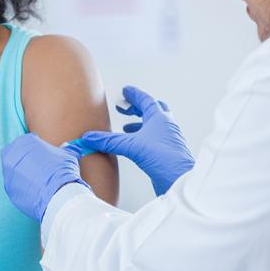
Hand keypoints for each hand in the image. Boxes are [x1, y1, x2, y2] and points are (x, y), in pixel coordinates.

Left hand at [1, 133, 90, 221]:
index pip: (27, 142)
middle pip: (16, 155)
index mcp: (24, 142)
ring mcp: (8, 173)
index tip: (44, 158)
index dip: (37, 151)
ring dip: (23, 175)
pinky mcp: (8, 188)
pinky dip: (23, 188)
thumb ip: (66, 149)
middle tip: (39, 170)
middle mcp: (11, 155)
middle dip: (26, 161)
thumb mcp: (68, 154)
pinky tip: (35, 191)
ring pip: (14, 172)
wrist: (58, 194)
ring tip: (38, 182)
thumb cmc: (63, 171)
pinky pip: (15, 186)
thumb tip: (72, 148)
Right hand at [69, 86, 193, 195]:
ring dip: (140, 124)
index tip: (126, 91)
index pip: (146, 100)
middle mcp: (166, 126)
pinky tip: (135, 145)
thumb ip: (108, 141)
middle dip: (137, 108)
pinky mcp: (167, 153)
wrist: (181, 180)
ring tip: (126, 127)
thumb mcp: (130, 146)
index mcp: (160, 118)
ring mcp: (168, 139)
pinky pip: (154, 139)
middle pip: (152, 110)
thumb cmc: (163, 159)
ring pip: (154, 126)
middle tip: (123, 108)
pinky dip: (143, 137)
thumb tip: (88, 138)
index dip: (134, 94)